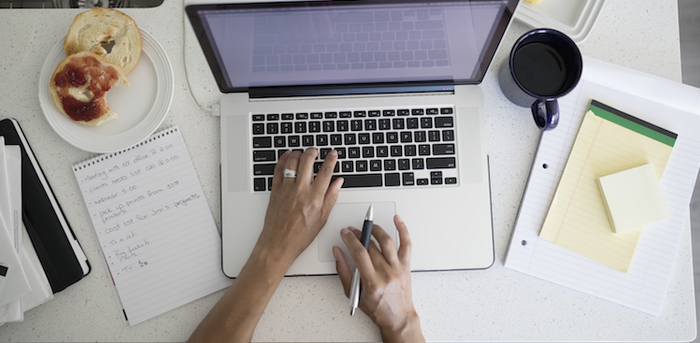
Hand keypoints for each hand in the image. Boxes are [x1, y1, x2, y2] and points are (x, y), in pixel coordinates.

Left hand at [188, 148, 343, 342]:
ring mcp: (286, 189)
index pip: (325, 172)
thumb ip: (331, 198)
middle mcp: (300, 191)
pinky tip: (287, 156)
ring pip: (292, 162)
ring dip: (298, 153)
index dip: (331, 160)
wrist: (278, 244)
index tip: (333, 154)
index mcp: (315, 198)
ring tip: (303, 153)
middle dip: (313, 152)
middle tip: (316, 151)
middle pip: (307, 161)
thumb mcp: (322, 219)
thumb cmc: (300, 236)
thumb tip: (338, 183)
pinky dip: (283, 160)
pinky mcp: (275, 191)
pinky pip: (278, 170)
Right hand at [334, 215, 424, 342]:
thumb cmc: (377, 308)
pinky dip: (402, 230)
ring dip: (376, 230)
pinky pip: (406, 244)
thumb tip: (337, 252)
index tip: (345, 233)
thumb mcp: (353, 294)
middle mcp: (386, 274)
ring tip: (368, 226)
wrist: (398, 318)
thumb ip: (343, 270)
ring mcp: (398, 269)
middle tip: (352, 230)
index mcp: (372, 282)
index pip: (359, 253)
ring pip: (387, 242)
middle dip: (359, 235)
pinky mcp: (406, 266)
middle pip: (371, 247)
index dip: (350, 240)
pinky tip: (397, 220)